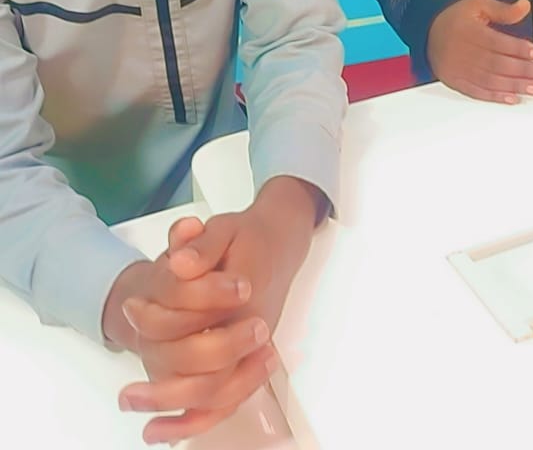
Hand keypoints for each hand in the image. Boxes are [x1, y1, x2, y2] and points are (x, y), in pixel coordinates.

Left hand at [106, 217, 274, 444]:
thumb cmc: (249, 238)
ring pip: (218, 395)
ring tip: (143, 423)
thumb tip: (178, 263)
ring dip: (178, 413)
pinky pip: (226, 401)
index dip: (162, 321)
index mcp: (245, 297)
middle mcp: (249, 330)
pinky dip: (197, 421)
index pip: (203, 323)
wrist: (280, 243)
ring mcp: (251, 349)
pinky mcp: (247, 359)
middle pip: (213, 376)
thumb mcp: (225, 227)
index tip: (130, 309)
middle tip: (128, 394)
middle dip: (167, 390)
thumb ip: (201, 245)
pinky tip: (167, 432)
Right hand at [426, 0, 532, 101]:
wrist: (427, 33)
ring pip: (490, 81)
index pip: (498, 42)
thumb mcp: (477, 5)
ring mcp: (460, 69)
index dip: (519, 49)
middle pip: (497, 64)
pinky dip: (496, 97)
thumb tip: (524, 6)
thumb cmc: (455, 19)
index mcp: (469, 31)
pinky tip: (512, 98)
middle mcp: (463, 52)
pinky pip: (478, 92)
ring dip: (514, 86)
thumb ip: (502, 9)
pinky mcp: (457, 82)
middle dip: (522, 70)